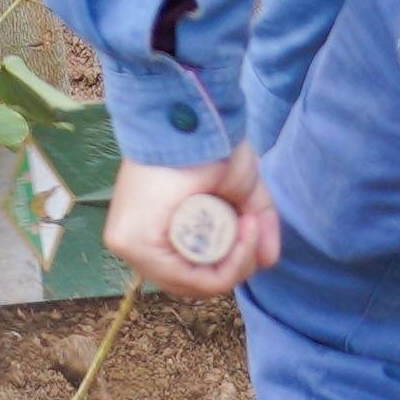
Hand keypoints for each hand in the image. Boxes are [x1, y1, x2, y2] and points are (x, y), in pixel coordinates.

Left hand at [104, 147, 277, 299]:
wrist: (190, 115)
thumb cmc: (210, 144)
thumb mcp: (242, 189)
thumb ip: (257, 223)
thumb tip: (269, 260)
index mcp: (157, 233)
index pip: (197, 273)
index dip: (235, 262)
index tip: (255, 226)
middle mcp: (139, 244)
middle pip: (197, 282)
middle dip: (237, 264)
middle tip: (254, 227)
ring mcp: (130, 245)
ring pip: (194, 285)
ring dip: (236, 263)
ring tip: (249, 226)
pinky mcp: (130, 242)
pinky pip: (186, 278)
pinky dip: (224, 267)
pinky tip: (241, 236)